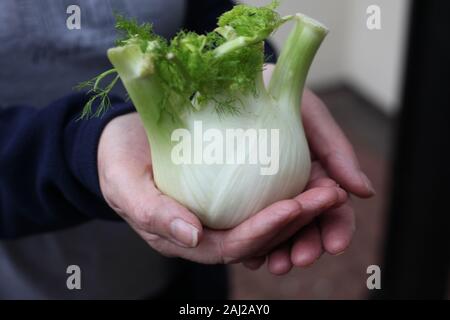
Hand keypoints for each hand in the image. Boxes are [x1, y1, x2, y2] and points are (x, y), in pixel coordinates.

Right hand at [97, 113, 347, 263]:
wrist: (121, 140)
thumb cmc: (118, 161)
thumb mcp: (124, 183)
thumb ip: (152, 212)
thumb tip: (193, 237)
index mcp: (185, 237)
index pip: (232, 245)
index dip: (264, 231)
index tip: (295, 206)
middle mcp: (209, 233)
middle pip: (260, 239)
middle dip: (298, 222)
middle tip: (332, 194)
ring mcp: (222, 215)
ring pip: (270, 224)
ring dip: (305, 212)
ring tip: (334, 189)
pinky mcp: (230, 195)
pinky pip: (266, 201)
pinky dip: (292, 195)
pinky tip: (315, 178)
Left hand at [242, 64, 374, 273]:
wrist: (237, 84)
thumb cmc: (279, 95)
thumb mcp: (310, 115)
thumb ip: (337, 150)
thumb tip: (366, 191)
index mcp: (316, 175)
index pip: (332, 209)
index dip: (336, 228)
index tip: (334, 244)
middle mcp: (294, 190)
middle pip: (306, 227)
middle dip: (306, 246)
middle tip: (299, 259)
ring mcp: (268, 196)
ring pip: (278, 232)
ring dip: (279, 251)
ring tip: (273, 264)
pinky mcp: (241, 199)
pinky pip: (248, 225)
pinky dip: (251, 241)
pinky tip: (247, 252)